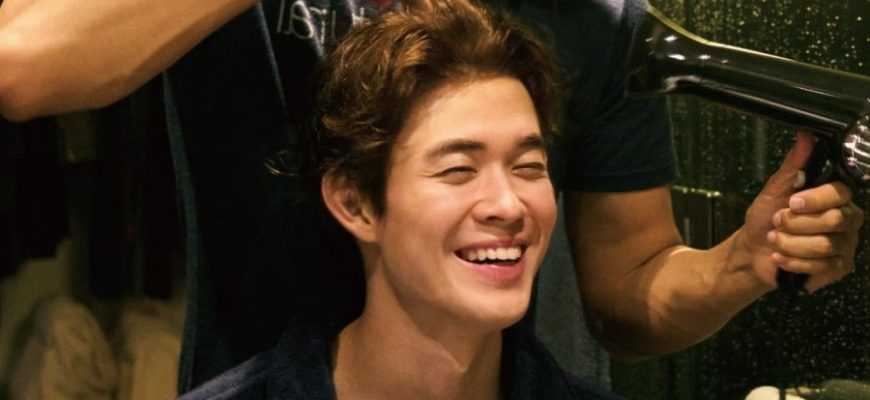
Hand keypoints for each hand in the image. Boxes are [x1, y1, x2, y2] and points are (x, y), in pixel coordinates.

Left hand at [742, 131, 864, 291]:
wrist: (752, 251)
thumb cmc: (764, 220)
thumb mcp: (773, 190)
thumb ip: (792, 165)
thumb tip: (806, 136)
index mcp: (834, 197)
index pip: (840, 192)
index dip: (814, 199)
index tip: (791, 202)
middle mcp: (846, 219)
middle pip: (834, 220)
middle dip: (796, 224)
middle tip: (777, 222)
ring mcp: (844, 244)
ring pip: (825, 246)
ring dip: (790, 243)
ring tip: (775, 240)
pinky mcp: (838, 267)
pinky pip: (822, 267)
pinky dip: (793, 261)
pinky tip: (781, 257)